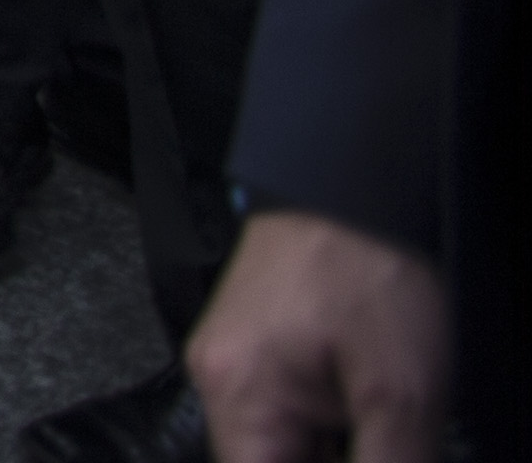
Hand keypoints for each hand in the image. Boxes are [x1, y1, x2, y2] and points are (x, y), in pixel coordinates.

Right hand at [192, 210, 444, 462]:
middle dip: (331, 455)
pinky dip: (324, 418)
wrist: (352, 184)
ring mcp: (229, 359)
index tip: (363, 453)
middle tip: (379, 429)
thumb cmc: (368, 265)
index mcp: (237, 392)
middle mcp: (216, 377)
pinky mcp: (249, 345)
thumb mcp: (401, 394)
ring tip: (374, 405)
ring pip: (279, 440)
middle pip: (266, 461)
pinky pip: (279, 409)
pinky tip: (360, 395)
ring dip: (332, 442)